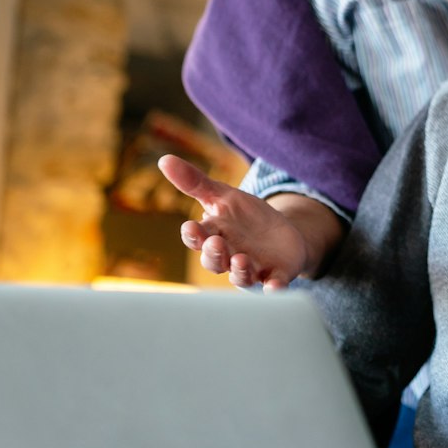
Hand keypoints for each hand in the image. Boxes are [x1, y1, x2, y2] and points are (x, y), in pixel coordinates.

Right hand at [158, 154, 319, 289]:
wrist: (283, 236)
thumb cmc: (246, 217)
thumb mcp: (224, 195)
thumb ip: (195, 183)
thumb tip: (164, 159)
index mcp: (213, 236)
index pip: (197, 238)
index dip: (193, 235)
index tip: (191, 227)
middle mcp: (228, 257)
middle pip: (214, 261)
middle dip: (213, 253)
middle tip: (216, 243)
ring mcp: (252, 269)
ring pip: (240, 276)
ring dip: (239, 270)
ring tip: (241, 259)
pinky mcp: (275, 277)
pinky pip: (273, 286)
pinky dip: (273, 288)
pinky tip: (274, 287)